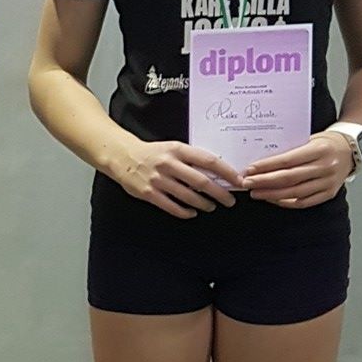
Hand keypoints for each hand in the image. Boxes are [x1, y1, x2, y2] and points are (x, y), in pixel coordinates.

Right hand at [113, 139, 243, 217]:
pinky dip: (184, 212)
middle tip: (230, 201)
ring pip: (188, 196)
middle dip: (220, 193)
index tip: (238, 181)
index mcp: (178, 150)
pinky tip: (192, 213)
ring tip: (211, 207)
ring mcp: (158, 179)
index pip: (209, 161)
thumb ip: (191, 159)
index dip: (227, 172)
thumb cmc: (152, 153)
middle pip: (202, 181)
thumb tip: (217, 173)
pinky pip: (171, 206)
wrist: (123, 156)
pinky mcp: (148, 193)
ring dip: (204, 204)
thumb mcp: (173, 148)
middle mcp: (169, 164)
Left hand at [243, 132, 354, 208]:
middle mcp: (325, 167)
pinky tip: (273, 199)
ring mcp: (328, 182)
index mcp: (319, 150)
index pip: (288, 160)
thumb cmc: (326, 142)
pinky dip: (286, 202)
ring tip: (256, 193)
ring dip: (271, 195)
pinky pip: (303, 202)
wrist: (351, 150)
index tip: (250, 169)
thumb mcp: (310, 139)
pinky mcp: (329, 194)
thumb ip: (290, 150)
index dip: (267, 166)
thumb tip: (262, 162)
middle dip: (264, 182)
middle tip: (247, 183)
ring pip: (294, 193)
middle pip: (289, 178)